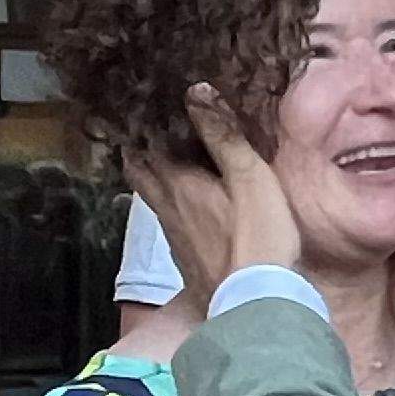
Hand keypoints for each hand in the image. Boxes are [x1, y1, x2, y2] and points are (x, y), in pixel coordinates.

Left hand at [124, 84, 298, 292]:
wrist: (254, 304)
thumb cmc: (257, 235)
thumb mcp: (249, 177)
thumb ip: (223, 135)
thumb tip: (195, 92)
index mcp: (178, 184)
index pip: (146, 148)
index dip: (142, 129)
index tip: (141, 111)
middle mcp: (166, 209)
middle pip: (139, 175)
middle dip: (137, 152)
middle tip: (142, 133)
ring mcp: (174, 239)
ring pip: (151, 201)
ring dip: (151, 179)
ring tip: (161, 163)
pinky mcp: (186, 262)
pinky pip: (169, 224)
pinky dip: (168, 206)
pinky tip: (184, 209)